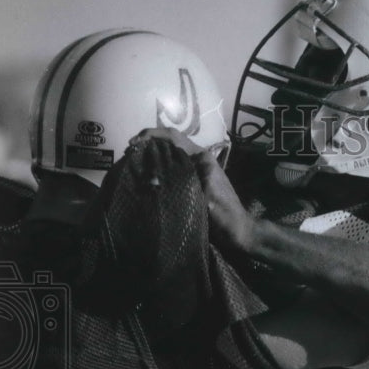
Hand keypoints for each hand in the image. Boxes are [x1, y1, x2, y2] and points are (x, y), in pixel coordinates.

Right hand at [128, 127, 253, 252]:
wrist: (239, 233)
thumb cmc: (226, 216)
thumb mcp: (206, 197)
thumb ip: (185, 183)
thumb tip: (157, 174)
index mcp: (202, 158)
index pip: (173, 137)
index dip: (152, 135)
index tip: (133, 143)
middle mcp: (197, 162)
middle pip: (168, 145)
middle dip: (147, 146)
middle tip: (129, 156)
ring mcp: (194, 173)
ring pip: (168, 158)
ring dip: (151, 159)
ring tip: (133, 166)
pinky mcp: (192, 186)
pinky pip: (171, 173)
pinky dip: (158, 173)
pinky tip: (147, 180)